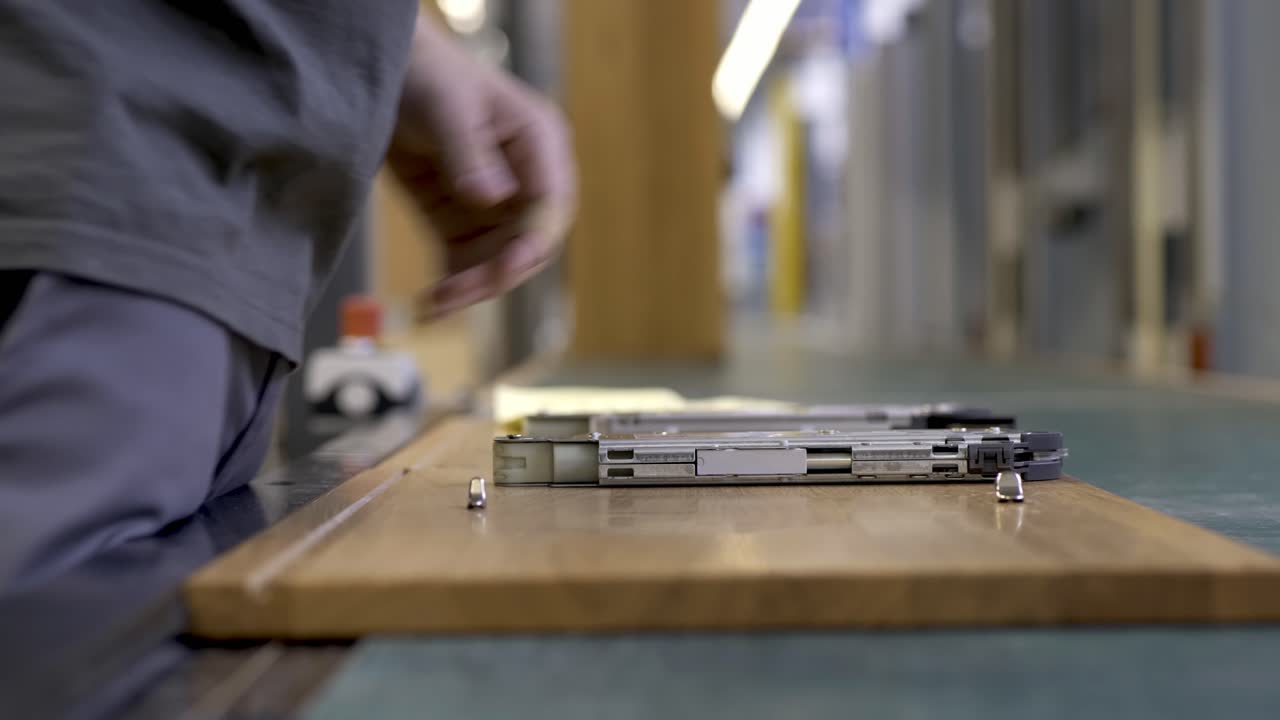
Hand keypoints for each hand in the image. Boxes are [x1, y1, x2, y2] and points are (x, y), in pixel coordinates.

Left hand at [388, 16, 575, 320]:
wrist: (386, 74)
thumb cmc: (427, 75)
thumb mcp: (448, 108)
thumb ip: (469, 152)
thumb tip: (493, 198)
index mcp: (540, 145)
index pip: (551, 205)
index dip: (533, 242)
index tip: (505, 268)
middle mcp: (526, 181)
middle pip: (528, 244)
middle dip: (496, 274)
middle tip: (456, 295)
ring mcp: (495, 205)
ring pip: (498, 262)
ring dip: (471, 288)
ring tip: (435, 306)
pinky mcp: (461, 222)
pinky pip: (466, 263)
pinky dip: (452, 286)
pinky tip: (431, 304)